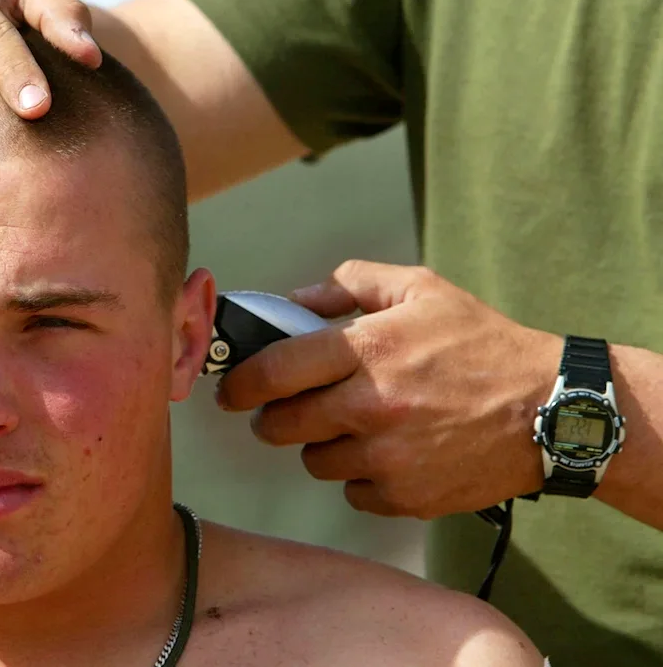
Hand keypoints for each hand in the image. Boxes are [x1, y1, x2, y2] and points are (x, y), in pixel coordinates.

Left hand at [216, 260, 562, 518]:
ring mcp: (387, 458)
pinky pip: (353, 492)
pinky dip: (360, 477)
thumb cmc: (480, 342)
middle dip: (272, 418)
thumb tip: (293, 298)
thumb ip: (349, 283)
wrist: (549, 409)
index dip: (241, 383)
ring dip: (321, 445)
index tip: (231, 389)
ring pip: (314, 461)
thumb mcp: (419, 288)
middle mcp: (370, 407)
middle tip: (284, 410)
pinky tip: (387, 454)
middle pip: (281, 425)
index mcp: (367, 350)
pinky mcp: (405, 497)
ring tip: (352, 427)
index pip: (274, 372)